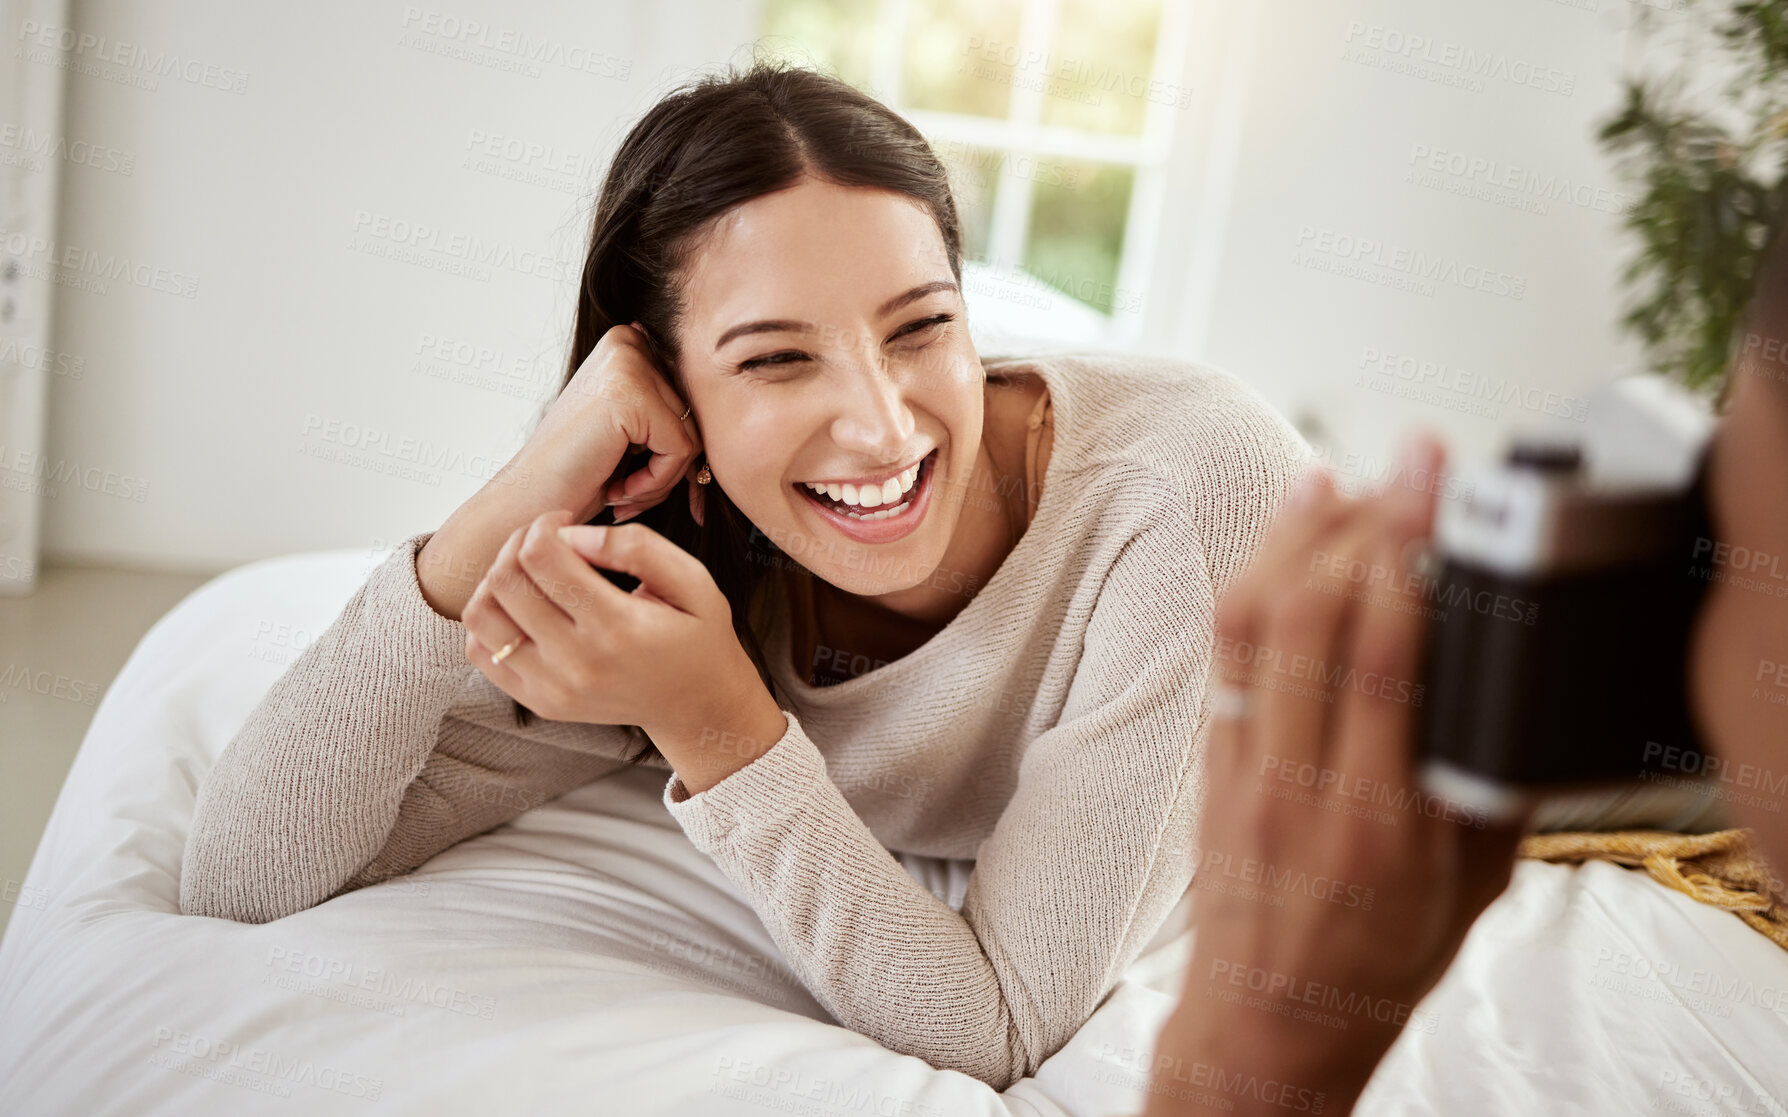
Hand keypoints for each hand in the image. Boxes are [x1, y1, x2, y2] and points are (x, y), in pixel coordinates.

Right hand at [416, 323, 701, 619]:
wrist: (527, 507)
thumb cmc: (578, 476)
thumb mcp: (634, 432)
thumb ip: (672, 412)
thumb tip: (741, 411)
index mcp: (630, 341)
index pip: (694, 399)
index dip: (680, 450)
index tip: (653, 482)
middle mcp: (628, 340)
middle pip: (697, 415)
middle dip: (670, 467)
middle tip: (626, 490)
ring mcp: (628, 362)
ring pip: (694, 436)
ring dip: (662, 479)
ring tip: (618, 489)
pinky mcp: (630, 394)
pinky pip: (682, 451)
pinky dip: (655, 484)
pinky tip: (616, 488)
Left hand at [460, 511, 777, 759]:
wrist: (697, 705)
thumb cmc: (697, 635)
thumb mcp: (693, 580)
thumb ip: (637, 546)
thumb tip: (572, 534)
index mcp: (616, 628)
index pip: (541, 556)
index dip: (545, 524)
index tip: (566, 522)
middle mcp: (577, 663)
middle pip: (504, 580)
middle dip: (519, 543)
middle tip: (547, 541)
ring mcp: (552, 688)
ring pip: (481, 615)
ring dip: (496, 579)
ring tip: (529, 573)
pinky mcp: (538, 702)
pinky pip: (481, 651)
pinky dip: (491, 619)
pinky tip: (524, 607)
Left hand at [1147, 436, 1529, 1116]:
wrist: (1270, 1018)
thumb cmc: (1376, 956)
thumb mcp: (1473, 888)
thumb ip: (1490, 788)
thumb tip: (1507, 679)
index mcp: (1380, 822)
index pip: (1384, 667)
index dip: (1405, 565)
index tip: (1435, 496)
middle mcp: (1302, 785)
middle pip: (1316, 624)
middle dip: (1363, 524)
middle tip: (1408, 464)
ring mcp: (1245, 767)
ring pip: (1254, 627)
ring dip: (1299, 537)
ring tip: (1345, 479)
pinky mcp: (1211, 758)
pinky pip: (1224, 653)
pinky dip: (1254, 580)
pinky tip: (1286, 534)